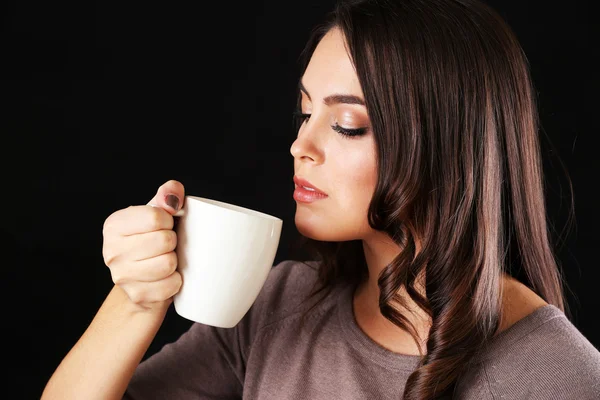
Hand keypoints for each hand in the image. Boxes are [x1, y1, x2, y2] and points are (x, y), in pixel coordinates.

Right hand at [101, 180, 184, 310]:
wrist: (144, 281)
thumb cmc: (153, 240)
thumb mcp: (158, 214)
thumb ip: (167, 196)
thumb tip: (173, 193)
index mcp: (114, 225)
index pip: (155, 217)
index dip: (168, 221)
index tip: (163, 226)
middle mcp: (111, 250)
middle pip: (164, 240)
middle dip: (172, 242)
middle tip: (165, 246)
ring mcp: (121, 276)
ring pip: (167, 263)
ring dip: (174, 262)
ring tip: (165, 259)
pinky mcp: (136, 295)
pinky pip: (170, 285)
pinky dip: (176, 281)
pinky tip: (166, 277)